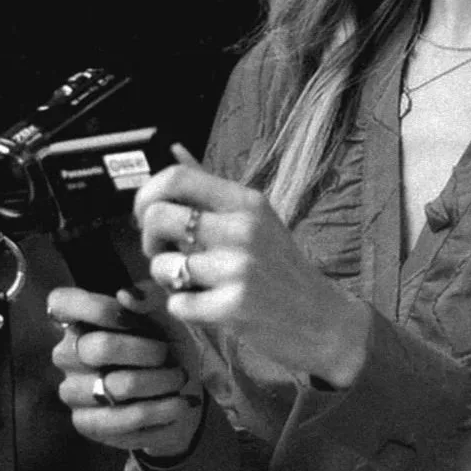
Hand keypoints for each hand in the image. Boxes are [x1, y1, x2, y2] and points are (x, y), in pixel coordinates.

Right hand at [48, 283, 203, 456]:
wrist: (183, 394)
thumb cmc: (168, 345)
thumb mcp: (168, 315)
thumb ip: (151, 296)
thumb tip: (126, 295)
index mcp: (80, 319)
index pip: (61, 302)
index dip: (96, 307)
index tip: (132, 318)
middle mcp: (67, 354)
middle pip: (99, 348)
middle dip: (146, 350)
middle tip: (166, 354)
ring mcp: (73, 391)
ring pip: (117, 386)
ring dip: (159, 382)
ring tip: (178, 379)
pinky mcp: (86, 424)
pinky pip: (122, 419)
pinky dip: (159, 410)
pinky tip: (178, 404)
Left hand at [134, 145, 370, 387]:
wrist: (323, 320)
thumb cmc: (282, 268)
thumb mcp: (256, 218)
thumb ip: (210, 187)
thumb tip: (174, 149)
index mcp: (246, 201)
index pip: (176, 177)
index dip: (147, 195)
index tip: (148, 215)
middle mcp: (243, 228)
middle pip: (158, 216)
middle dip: (149, 240)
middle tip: (166, 253)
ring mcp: (238, 268)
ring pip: (162, 265)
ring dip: (170, 280)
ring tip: (197, 284)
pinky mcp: (233, 307)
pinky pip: (177, 305)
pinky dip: (186, 310)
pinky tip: (211, 307)